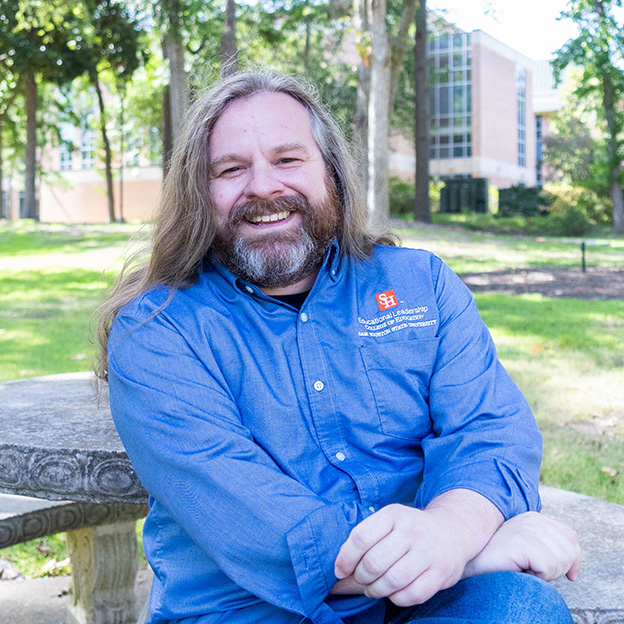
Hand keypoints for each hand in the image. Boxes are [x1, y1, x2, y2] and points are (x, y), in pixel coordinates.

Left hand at [333, 492, 501, 606]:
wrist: (453, 531)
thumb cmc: (411, 528)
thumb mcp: (389, 520)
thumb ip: (366, 538)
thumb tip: (339, 568)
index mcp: (394, 514)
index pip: (361, 537)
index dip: (345, 558)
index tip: (340, 570)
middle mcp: (411, 531)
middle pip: (373, 563)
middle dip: (360, 578)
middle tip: (361, 580)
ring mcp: (428, 553)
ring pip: (391, 581)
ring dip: (376, 590)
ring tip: (374, 587)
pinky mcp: (441, 574)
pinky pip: (410, 595)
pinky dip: (396, 598)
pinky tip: (394, 591)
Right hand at [463, 512, 581, 581]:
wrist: (470, 563)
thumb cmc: (496, 563)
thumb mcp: (526, 550)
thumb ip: (545, 547)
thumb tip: (573, 566)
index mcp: (535, 519)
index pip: (571, 537)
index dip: (574, 559)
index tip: (570, 576)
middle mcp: (533, 519)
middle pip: (570, 551)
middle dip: (557, 570)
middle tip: (533, 571)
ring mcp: (528, 527)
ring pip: (561, 560)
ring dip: (546, 574)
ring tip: (524, 570)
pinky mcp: (523, 540)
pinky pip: (548, 566)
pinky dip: (538, 577)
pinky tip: (520, 571)